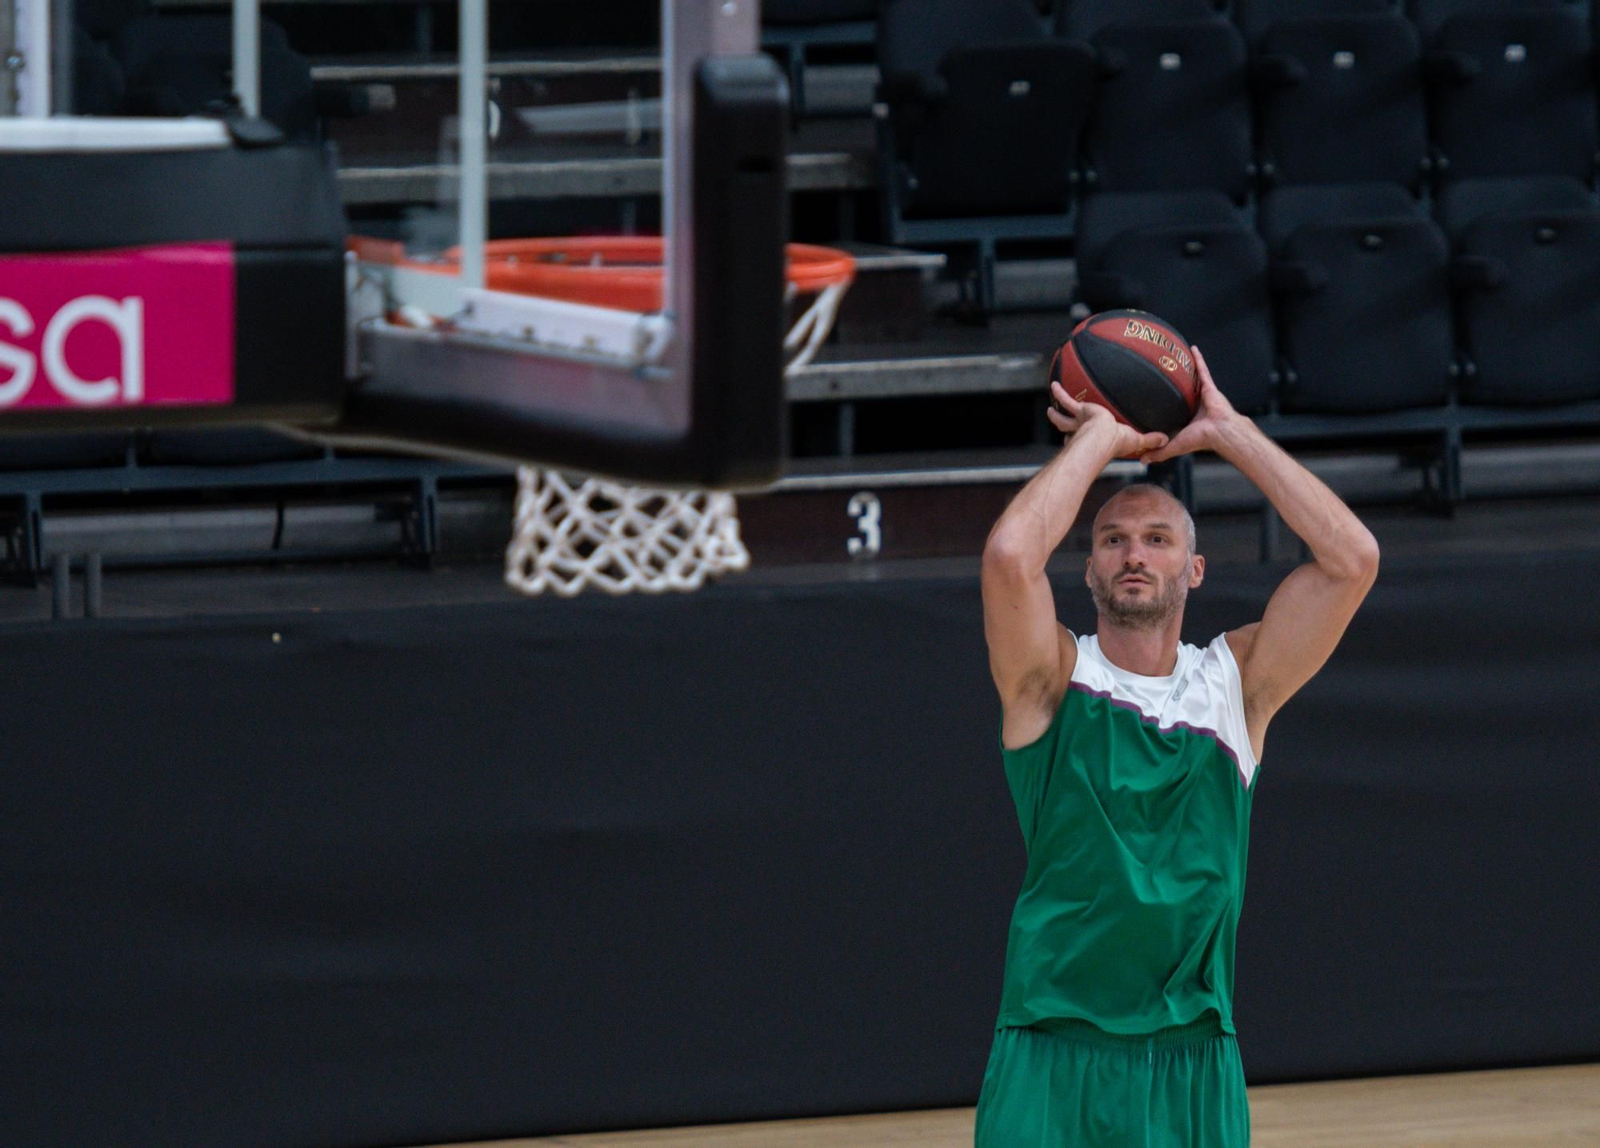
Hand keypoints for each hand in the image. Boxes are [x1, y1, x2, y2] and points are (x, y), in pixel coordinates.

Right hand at [1046, 380, 1168, 460]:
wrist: (1105, 436)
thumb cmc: (1118, 442)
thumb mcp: (1138, 440)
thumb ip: (1150, 439)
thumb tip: (1166, 439)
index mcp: (1096, 439)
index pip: (1086, 442)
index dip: (1081, 443)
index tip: (1077, 441)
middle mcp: (1084, 432)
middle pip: (1071, 431)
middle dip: (1066, 429)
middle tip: (1061, 426)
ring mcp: (1080, 422)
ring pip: (1064, 418)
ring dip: (1057, 415)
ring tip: (1050, 410)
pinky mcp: (1080, 411)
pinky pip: (1068, 400)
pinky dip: (1060, 393)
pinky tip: (1054, 384)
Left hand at [1140, 346, 1241, 463]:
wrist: (1220, 431)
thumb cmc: (1202, 439)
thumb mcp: (1175, 446)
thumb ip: (1159, 452)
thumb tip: (1141, 460)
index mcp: (1188, 417)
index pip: (1174, 408)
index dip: (1166, 404)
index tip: (1153, 398)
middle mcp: (1195, 404)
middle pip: (1182, 390)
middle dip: (1175, 383)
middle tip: (1161, 372)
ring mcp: (1203, 394)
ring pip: (1191, 378)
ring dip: (1185, 368)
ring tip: (1174, 356)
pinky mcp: (1209, 386)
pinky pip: (1202, 370)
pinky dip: (1198, 359)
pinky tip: (1192, 348)